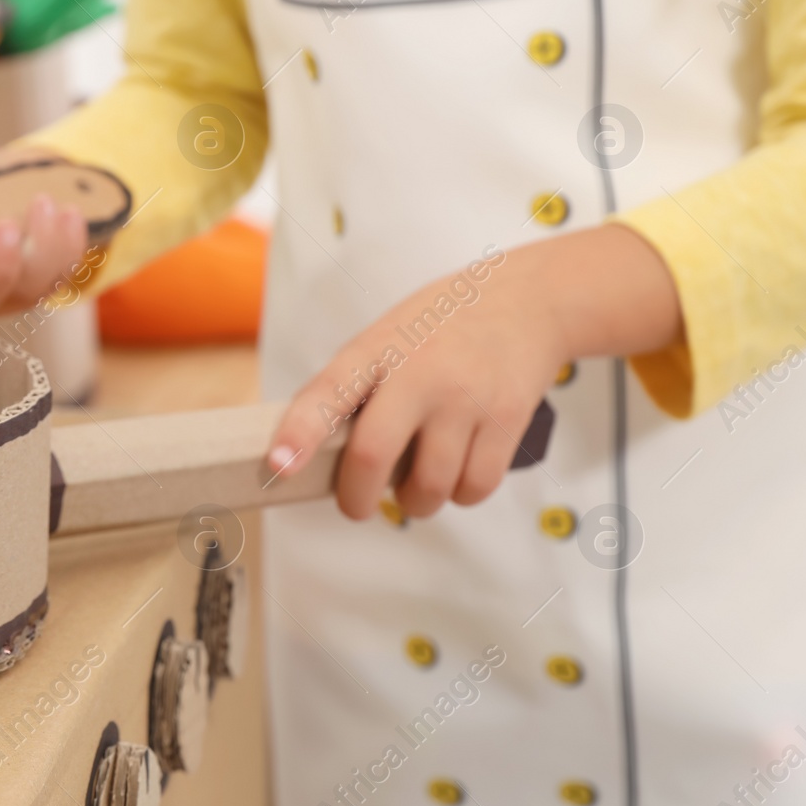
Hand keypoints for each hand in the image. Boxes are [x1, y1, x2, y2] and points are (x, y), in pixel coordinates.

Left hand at [265, 225, 681, 519]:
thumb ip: (351, 388)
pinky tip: (455, 473)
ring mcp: (464, 398)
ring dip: (414, 502)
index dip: (298, 434)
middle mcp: (418, 372)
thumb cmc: (439, 328)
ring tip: (416, 483)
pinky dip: (459, 495)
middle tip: (356, 506)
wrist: (527, 300)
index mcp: (373, 350)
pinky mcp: (506, 419)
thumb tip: (310, 457)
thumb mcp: (384, 338)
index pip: (325, 393)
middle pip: (372, 454)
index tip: (279, 465)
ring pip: (428, 486)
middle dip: (356, 498)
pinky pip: (474, 487)